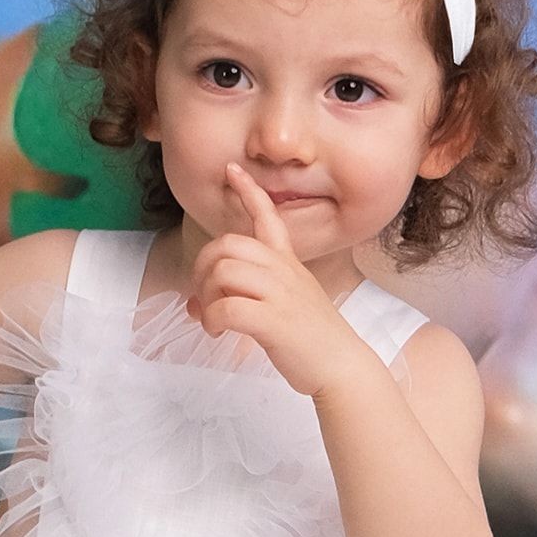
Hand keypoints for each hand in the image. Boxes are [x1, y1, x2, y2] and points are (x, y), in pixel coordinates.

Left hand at [185, 162, 368, 397]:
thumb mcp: (284, 307)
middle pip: (227, 245)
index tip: (232, 169)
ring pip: (223, 272)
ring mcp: (280, 295)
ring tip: (211, 319)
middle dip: (203, 267)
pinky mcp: (273, 321)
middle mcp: (284, 272)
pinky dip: (212, 319)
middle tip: (203, 296)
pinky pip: (226, 308)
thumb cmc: (311, 340)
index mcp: (289, 264)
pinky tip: (217, 331)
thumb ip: (243, 298)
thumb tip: (195, 305)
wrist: (341, 367)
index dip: (249, 191)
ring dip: (205, 295)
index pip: (269, 217)